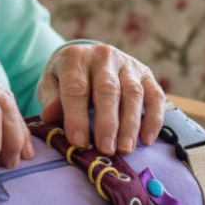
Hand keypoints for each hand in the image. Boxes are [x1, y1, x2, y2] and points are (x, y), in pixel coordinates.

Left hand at [36, 44, 164, 155]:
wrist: (86, 58)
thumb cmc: (65, 78)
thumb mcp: (51, 84)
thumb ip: (52, 99)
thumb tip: (49, 116)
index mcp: (75, 57)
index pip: (76, 88)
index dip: (76, 116)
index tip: (78, 142)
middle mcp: (103, 56)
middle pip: (108, 90)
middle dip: (107, 122)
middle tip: (106, 149)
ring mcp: (127, 64)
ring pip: (133, 93)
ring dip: (131, 123)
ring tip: (125, 149)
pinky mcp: (146, 74)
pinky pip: (155, 95)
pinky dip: (154, 118)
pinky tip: (147, 139)